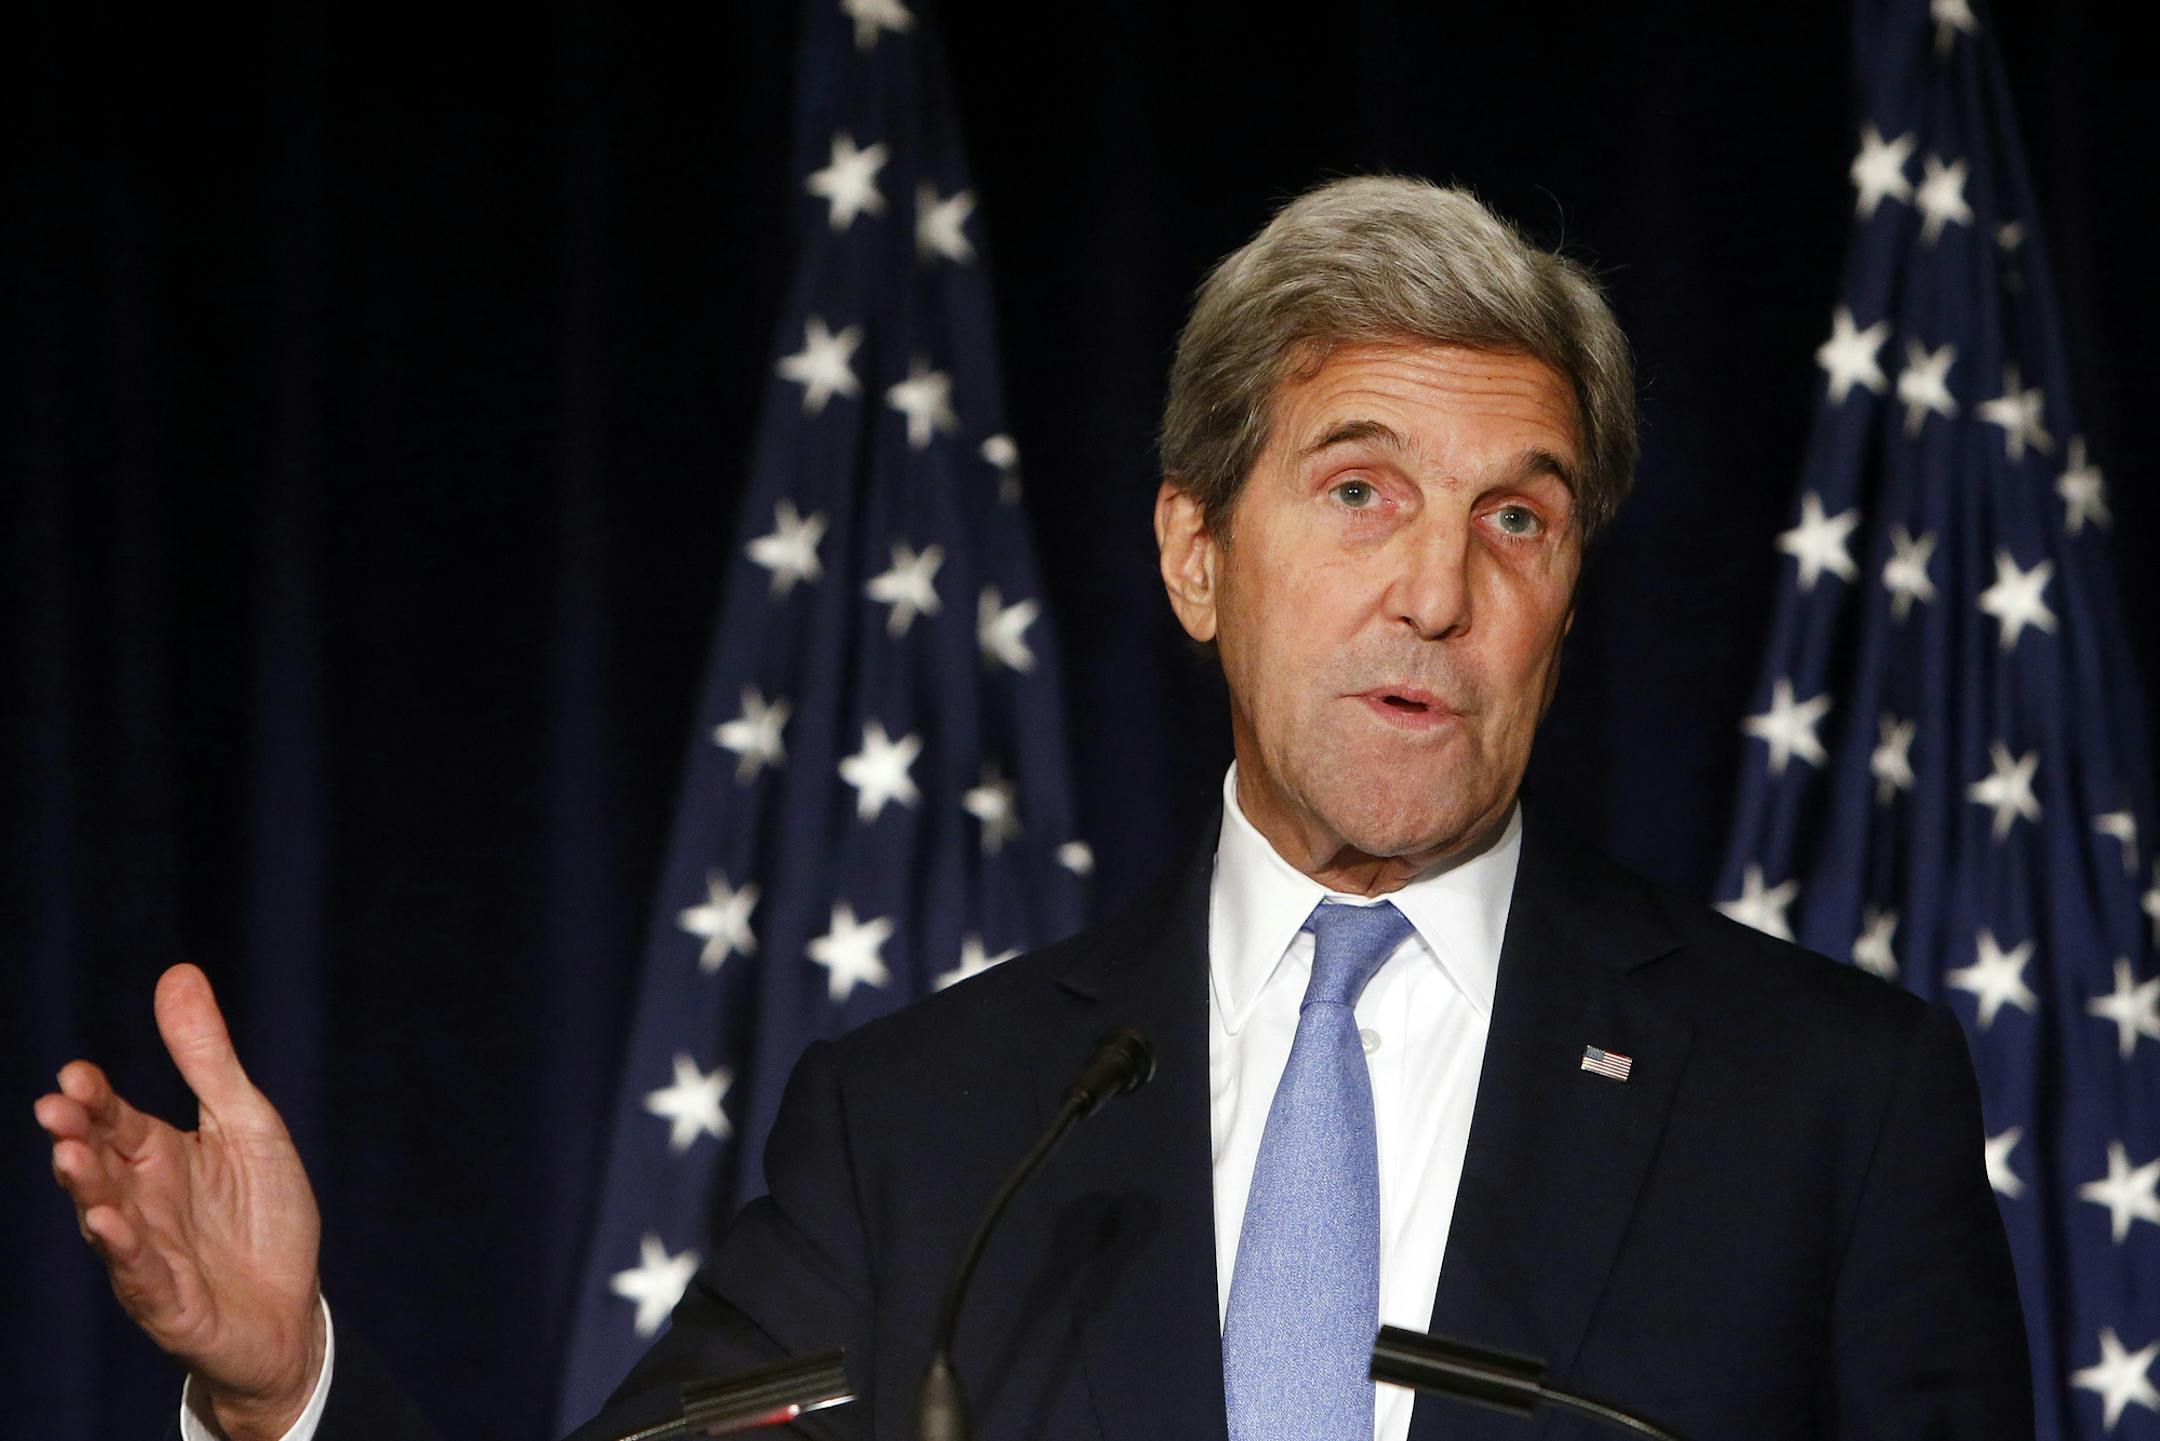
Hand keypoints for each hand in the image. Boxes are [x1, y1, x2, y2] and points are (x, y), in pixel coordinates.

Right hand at [35, 964, 326, 1440]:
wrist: (291, 1311)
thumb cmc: (263, 1215)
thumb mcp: (248, 1123)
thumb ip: (209, 1059)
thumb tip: (177, 972)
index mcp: (158, 1156)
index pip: (116, 1118)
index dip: (95, 1098)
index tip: (75, 1073)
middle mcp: (141, 1201)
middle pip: (100, 1163)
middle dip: (76, 1136)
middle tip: (56, 1107)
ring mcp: (147, 1253)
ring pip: (105, 1217)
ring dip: (87, 1188)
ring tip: (70, 1155)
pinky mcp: (167, 1302)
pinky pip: (139, 1274)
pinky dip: (124, 1250)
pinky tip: (109, 1223)